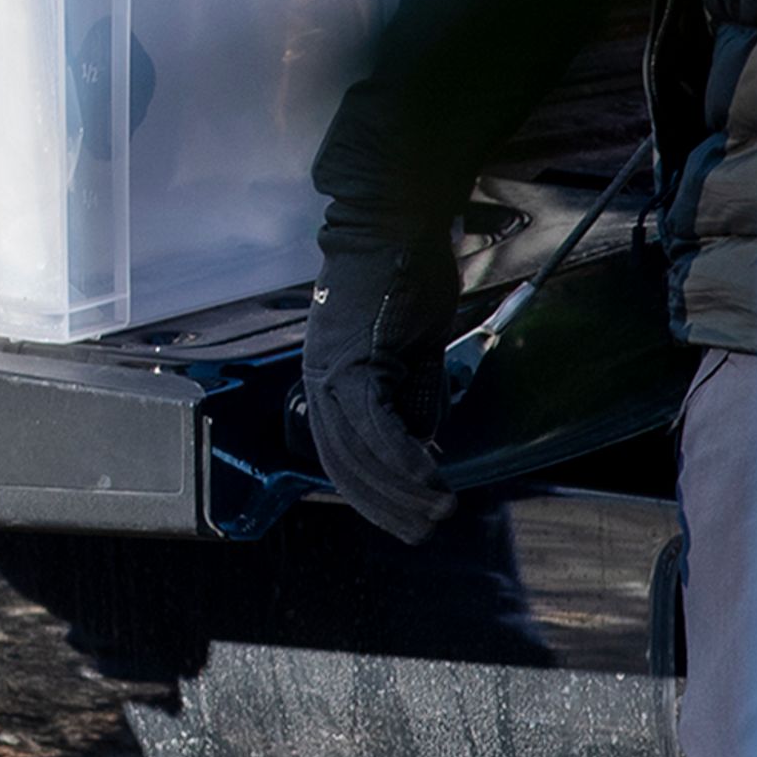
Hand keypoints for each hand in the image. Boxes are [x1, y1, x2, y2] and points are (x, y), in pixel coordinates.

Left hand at [300, 221, 460, 541]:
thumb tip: (419, 446)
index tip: (403, 516)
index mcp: (326, 378)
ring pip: (359, 452)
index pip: (340, 455)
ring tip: (437, 511)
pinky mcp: (355, 362)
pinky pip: (376, 425)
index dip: (371, 492)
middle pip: (344, 464)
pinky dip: (404, 457)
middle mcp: (319, 380)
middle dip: (386, 505)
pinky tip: (431, 478)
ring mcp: (332, 372)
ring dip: (401, 490)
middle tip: (423, 529)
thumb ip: (406, 399)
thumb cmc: (401, 281)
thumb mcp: (403, 354)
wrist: (392, 227)